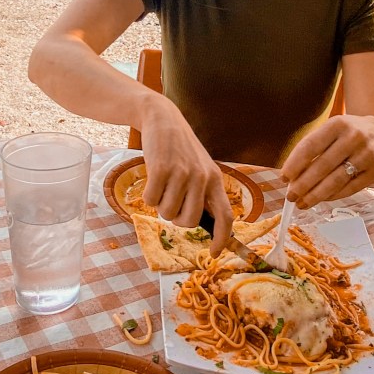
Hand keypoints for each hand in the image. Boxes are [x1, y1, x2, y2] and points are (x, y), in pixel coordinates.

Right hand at [138, 93, 232, 254]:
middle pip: (190, 222)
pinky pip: (150, 201)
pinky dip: (147, 196)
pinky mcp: (162, 169)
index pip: (226, 216)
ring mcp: (182, 173)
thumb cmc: (181, 149)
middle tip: (171, 201)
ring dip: (160, 205)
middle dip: (177, 219)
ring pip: (168, 213)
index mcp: (215, 179)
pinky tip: (152, 178)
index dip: (222, 239)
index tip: (214, 254)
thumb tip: (204, 226)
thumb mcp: (200, 168)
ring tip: (163, 184)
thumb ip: (203, 193)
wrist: (163, 119)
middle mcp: (202, 177)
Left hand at [281, 114, 373, 208]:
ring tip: (302, 203)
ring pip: (336, 180)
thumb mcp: (335, 130)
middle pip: (322, 165)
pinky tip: (322, 199)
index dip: (295, 163)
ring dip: (316, 194)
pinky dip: (333, 196)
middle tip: (290, 196)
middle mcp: (354, 138)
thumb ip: (315, 147)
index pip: (311, 145)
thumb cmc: (351, 134)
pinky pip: (350, 188)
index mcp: (338, 124)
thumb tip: (292, 174)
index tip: (284, 177)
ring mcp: (367, 155)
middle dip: (303, 184)